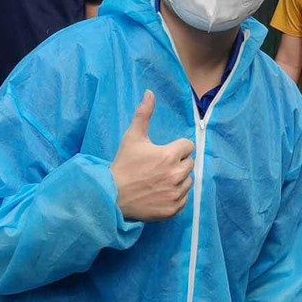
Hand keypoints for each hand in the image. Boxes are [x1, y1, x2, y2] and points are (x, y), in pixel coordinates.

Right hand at [111, 91, 194, 221]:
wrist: (111, 196)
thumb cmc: (123, 165)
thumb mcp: (132, 137)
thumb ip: (143, 114)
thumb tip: (150, 92)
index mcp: (170, 155)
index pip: (188, 146)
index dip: (177, 148)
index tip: (164, 152)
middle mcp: (176, 174)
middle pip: (190, 163)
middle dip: (178, 163)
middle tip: (160, 167)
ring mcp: (175, 193)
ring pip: (188, 181)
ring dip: (179, 179)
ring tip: (160, 180)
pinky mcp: (173, 209)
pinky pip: (184, 199)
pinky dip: (176, 196)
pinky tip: (161, 192)